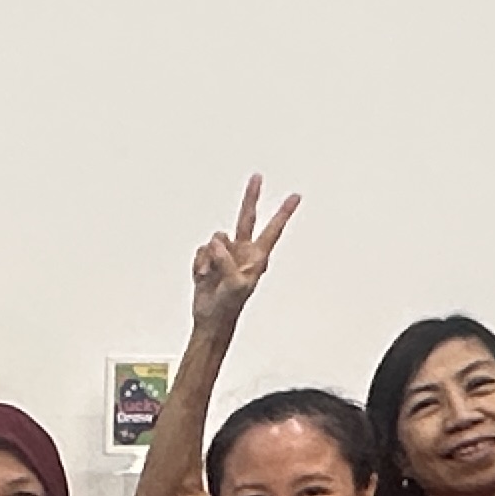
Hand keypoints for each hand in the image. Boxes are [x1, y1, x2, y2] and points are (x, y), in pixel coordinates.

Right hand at [191, 175, 298, 329]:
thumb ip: (227, 261)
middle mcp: (242, 251)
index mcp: (257, 257)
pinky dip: (200, 263)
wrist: (211, 318)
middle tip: (257, 177)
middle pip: (247, 218)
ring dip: (210, 257)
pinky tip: (204, 277)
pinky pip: (201, 250)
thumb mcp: (235, 285)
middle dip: (251, 197)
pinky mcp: (209, 258)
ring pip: (216, 238)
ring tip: (212, 276)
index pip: (273, 230)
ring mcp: (225, 253)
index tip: (295, 197)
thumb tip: (217, 244)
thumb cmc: (229, 305)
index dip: (283, 213)